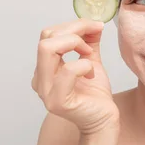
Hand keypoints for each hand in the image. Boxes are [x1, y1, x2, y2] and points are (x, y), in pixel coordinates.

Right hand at [31, 18, 119, 135]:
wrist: (104, 120)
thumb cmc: (96, 95)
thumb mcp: (91, 62)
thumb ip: (89, 43)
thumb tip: (93, 24)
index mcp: (45, 68)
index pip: (49, 35)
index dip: (73, 25)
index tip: (95, 26)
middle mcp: (40, 78)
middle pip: (46, 38)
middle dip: (74, 30)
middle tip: (94, 37)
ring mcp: (45, 90)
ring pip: (48, 49)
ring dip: (75, 44)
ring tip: (90, 56)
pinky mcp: (57, 101)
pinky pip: (67, 70)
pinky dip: (83, 65)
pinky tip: (91, 74)